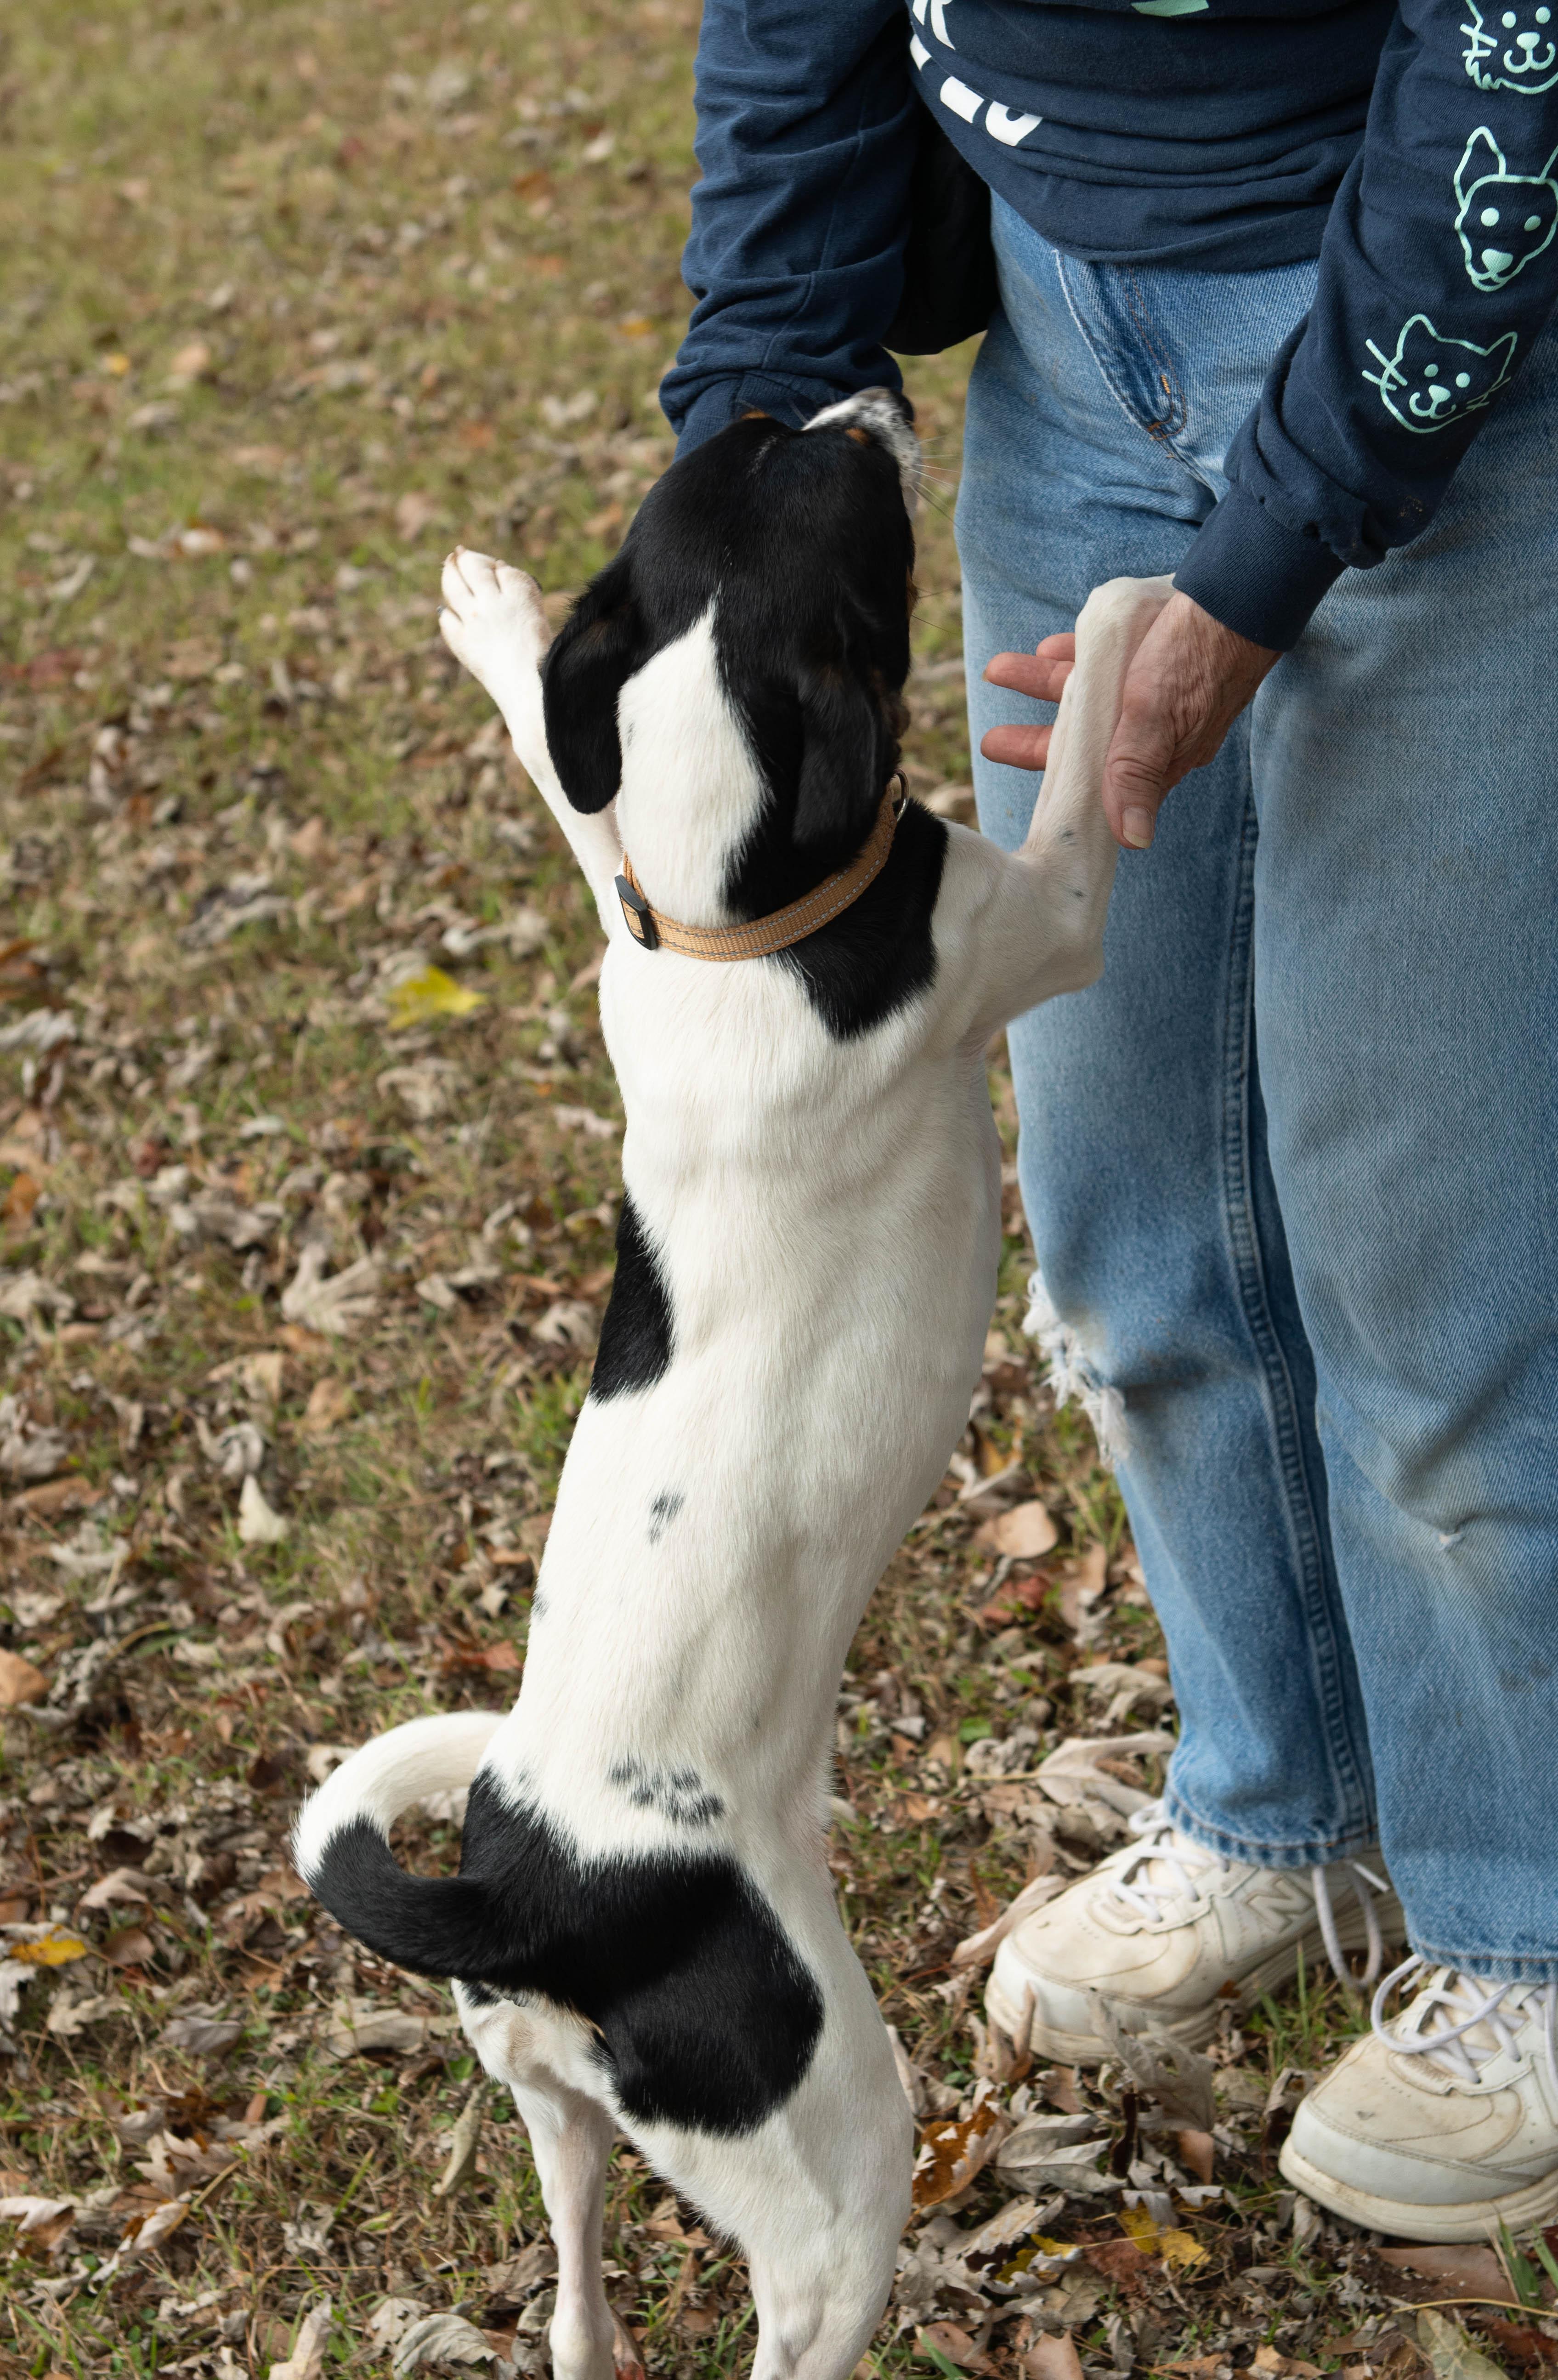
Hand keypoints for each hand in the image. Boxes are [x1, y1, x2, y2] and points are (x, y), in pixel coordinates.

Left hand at [981, 592, 1280, 848]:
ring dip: (1045, 685)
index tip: (1002, 760)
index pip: (1092, 778)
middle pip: (1082, 740)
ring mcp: (1155, 694)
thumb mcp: (1155, 719)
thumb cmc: (1195, 657)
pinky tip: (1051, 647)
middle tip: (989, 738)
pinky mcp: (1161, 657)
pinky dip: (1079, 658)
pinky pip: (1109, 662)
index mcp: (1153, 756)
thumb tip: (1134, 841)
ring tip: (1001, 669)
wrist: (1244, 597)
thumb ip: (1137, 775)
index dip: (1049, 773)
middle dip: (1035, 737)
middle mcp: (1153, 731)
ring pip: (1089, 696)